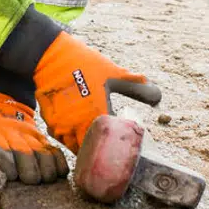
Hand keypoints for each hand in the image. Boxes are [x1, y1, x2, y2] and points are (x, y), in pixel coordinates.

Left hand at [0, 93, 67, 184]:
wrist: (1, 103)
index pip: (3, 152)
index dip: (7, 164)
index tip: (9, 177)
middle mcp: (12, 137)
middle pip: (27, 158)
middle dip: (29, 173)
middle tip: (28, 183)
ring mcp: (30, 138)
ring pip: (44, 156)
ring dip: (45, 171)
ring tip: (41, 181)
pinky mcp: (43, 139)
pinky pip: (56, 153)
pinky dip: (59, 165)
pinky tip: (56, 175)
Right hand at [32, 32, 160, 152]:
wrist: (50, 57)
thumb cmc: (83, 63)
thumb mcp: (112, 72)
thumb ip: (134, 86)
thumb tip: (158, 95)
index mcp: (98, 114)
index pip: (111, 141)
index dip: (118, 142)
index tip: (121, 139)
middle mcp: (79, 125)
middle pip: (93, 150)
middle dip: (100, 147)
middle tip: (106, 143)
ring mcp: (63, 126)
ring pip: (75, 147)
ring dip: (84, 144)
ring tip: (91, 138)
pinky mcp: (50, 123)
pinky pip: (62, 139)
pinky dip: (69, 137)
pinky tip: (75, 128)